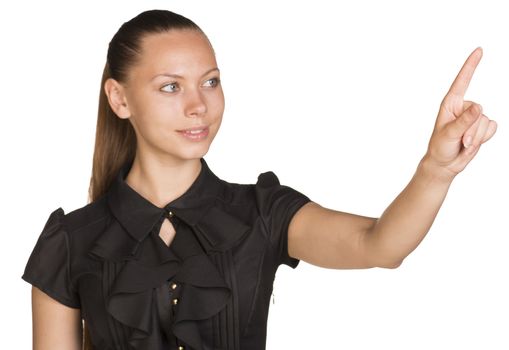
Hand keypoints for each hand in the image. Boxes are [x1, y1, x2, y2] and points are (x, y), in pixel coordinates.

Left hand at [425, 47, 496, 180]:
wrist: (445, 164)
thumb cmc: (440, 147)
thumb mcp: (449, 134)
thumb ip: (464, 121)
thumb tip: (479, 107)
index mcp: (450, 104)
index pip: (462, 81)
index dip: (470, 65)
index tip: (479, 50)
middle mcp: (464, 107)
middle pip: (479, 111)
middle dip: (471, 130)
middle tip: (460, 141)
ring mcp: (474, 117)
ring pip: (486, 121)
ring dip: (477, 137)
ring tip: (463, 144)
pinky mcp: (482, 127)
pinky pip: (492, 128)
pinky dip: (484, 138)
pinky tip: (472, 144)